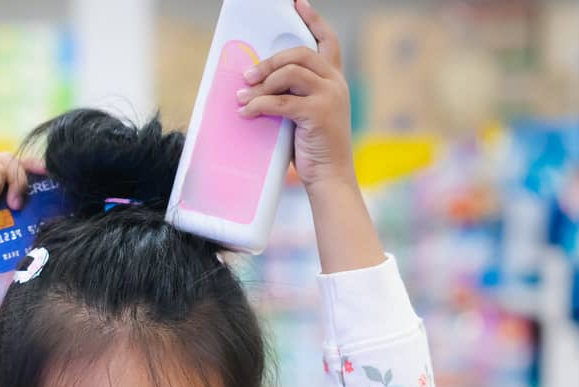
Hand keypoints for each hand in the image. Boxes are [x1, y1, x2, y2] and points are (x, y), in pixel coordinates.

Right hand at [0, 153, 38, 284]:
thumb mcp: (0, 220)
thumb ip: (15, 205)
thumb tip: (43, 198)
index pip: (13, 165)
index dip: (32, 166)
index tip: (49, 174)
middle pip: (11, 159)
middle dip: (22, 179)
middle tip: (18, 206)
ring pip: (3, 163)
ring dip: (8, 188)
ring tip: (0, 212)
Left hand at [235, 0, 354, 193]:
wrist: (330, 177)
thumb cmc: (313, 147)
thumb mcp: (305, 114)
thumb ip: (292, 94)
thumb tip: (256, 84)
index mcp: (335, 80)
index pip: (327, 40)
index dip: (312, 20)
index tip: (297, 3)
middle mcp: (336, 83)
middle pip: (298, 54)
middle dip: (268, 62)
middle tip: (247, 75)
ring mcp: (329, 97)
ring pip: (289, 73)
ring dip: (261, 83)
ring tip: (242, 95)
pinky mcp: (318, 113)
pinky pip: (280, 102)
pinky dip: (259, 105)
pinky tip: (246, 111)